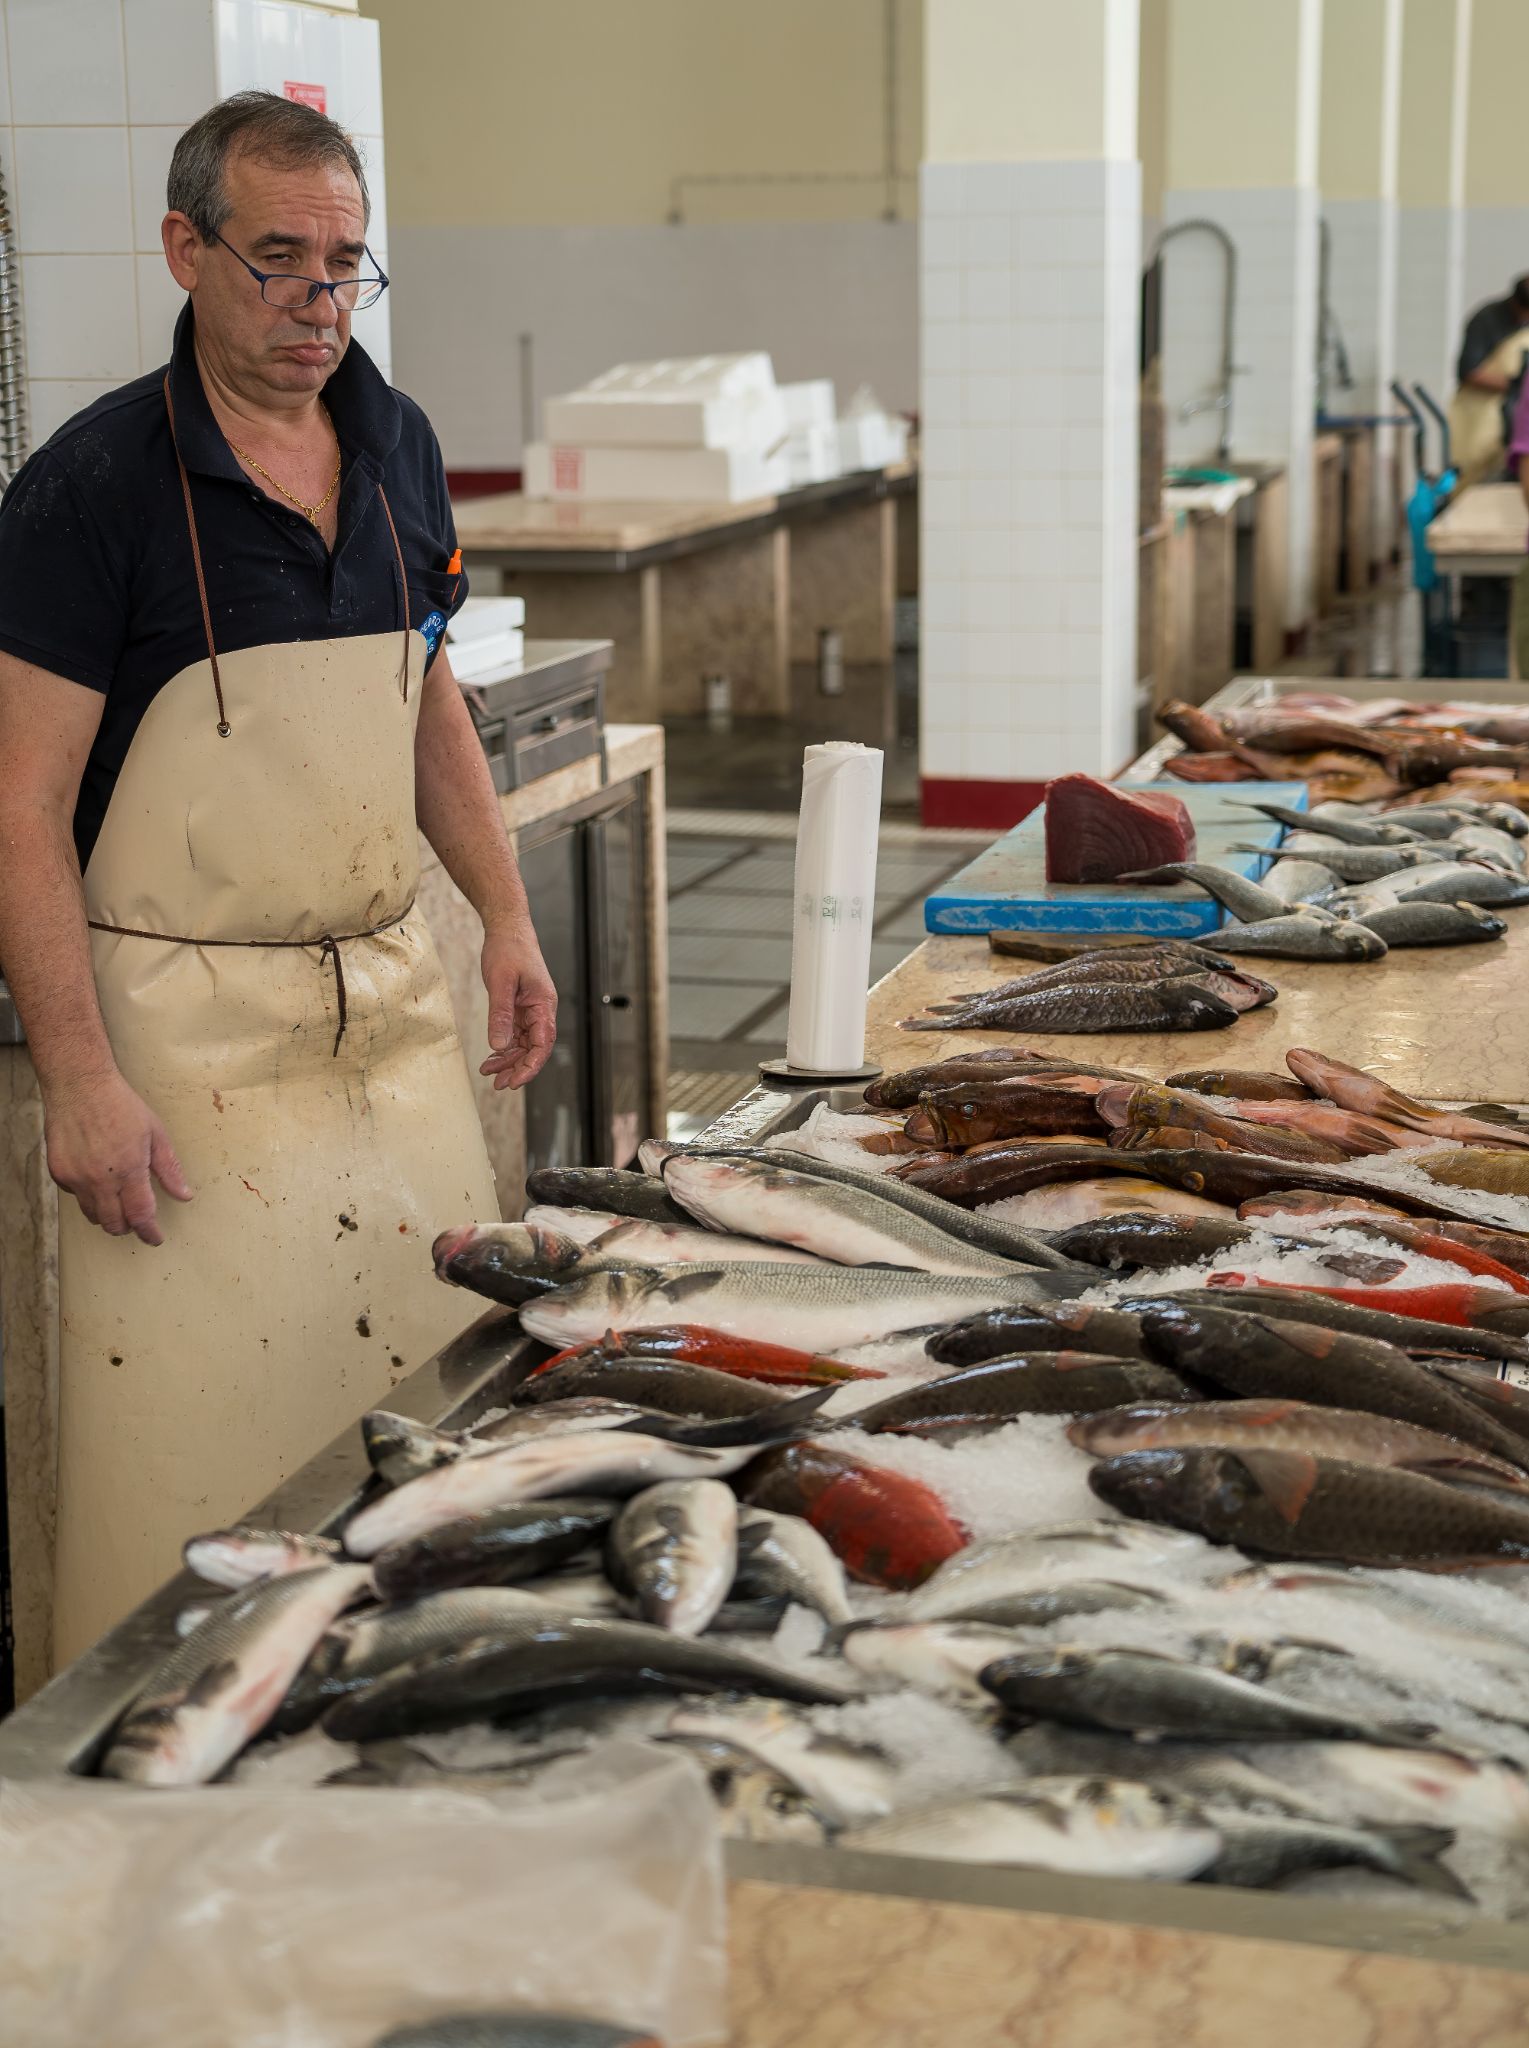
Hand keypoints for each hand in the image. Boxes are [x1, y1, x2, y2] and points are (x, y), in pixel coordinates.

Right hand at [44, 1067, 192, 1245]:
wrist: (80, 1086)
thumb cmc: (121, 1106)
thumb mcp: (156, 1134)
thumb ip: (169, 1170)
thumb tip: (184, 1195)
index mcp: (128, 1170)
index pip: (140, 1215)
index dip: (149, 1232)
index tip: (155, 1238)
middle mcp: (99, 1180)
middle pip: (113, 1223)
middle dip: (128, 1226)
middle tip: (137, 1218)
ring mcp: (75, 1177)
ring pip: (92, 1214)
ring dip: (108, 1214)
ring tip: (118, 1199)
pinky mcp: (58, 1172)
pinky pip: (75, 1196)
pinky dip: (89, 1194)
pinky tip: (97, 1177)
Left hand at [479, 920, 556, 1090]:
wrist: (507, 928)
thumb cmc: (509, 950)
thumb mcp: (501, 983)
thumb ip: (500, 1015)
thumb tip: (498, 1046)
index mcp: (544, 1004)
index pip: (542, 1044)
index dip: (530, 1066)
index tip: (513, 1081)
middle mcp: (541, 1010)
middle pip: (534, 1049)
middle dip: (517, 1068)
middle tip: (498, 1085)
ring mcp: (530, 1010)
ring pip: (524, 1044)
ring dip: (509, 1061)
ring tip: (490, 1074)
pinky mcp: (519, 1007)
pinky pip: (514, 1034)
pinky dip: (503, 1047)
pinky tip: (491, 1058)